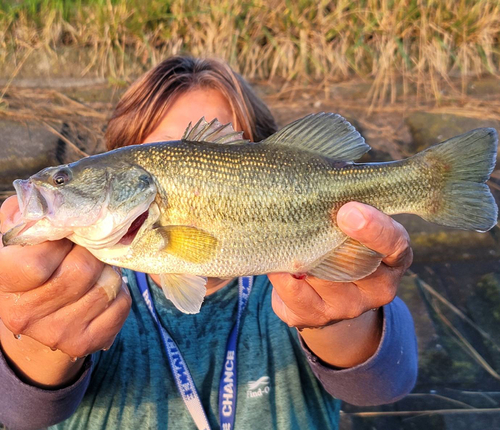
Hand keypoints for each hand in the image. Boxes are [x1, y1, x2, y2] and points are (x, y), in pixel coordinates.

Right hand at [0, 196, 131, 387]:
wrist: (38, 319)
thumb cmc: (32, 265)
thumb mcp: (21, 236)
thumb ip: (29, 214)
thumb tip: (49, 198)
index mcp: (4, 281)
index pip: (35, 263)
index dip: (59, 243)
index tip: (65, 237)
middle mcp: (24, 314)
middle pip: (80, 272)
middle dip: (92, 253)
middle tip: (88, 249)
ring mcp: (55, 333)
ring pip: (105, 288)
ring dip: (108, 271)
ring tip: (96, 269)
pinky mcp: (85, 343)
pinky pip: (121, 305)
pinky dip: (120, 291)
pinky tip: (103, 288)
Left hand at [269, 202, 412, 366]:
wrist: (333, 296)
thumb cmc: (347, 246)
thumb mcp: (360, 228)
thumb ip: (350, 213)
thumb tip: (319, 199)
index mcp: (395, 258)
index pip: (393, 243)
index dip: (372, 228)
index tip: (348, 211)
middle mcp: (378, 288)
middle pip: (350, 261)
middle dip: (323, 238)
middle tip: (301, 214)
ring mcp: (347, 307)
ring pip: (318, 275)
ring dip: (298, 252)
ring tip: (283, 230)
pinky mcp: (315, 317)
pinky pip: (293, 290)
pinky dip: (280, 271)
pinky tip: (276, 258)